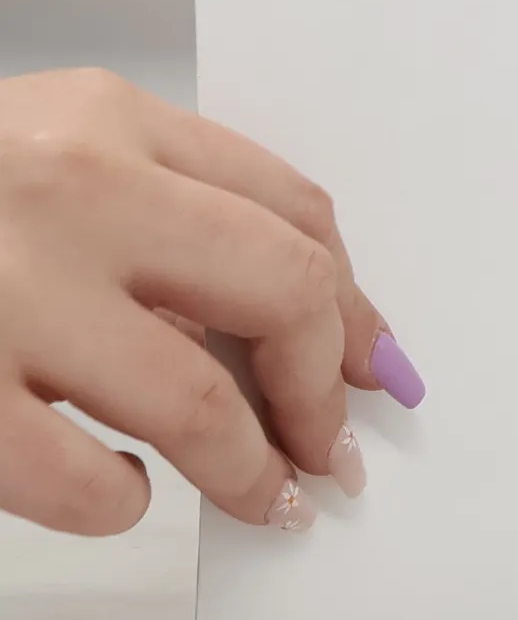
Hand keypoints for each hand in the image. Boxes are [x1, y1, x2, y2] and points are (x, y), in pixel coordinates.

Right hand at [0, 69, 422, 535]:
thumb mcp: (40, 157)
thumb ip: (156, 213)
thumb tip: (295, 332)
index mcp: (103, 118)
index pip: (294, 207)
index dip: (357, 302)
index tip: (377, 365)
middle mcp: (66, 188)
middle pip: (279, 289)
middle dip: (326, 385)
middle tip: (333, 448)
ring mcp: (0, 290)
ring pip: (198, 402)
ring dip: (250, 468)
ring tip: (263, 497)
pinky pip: (84, 481)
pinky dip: (120, 502)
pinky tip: (119, 491)